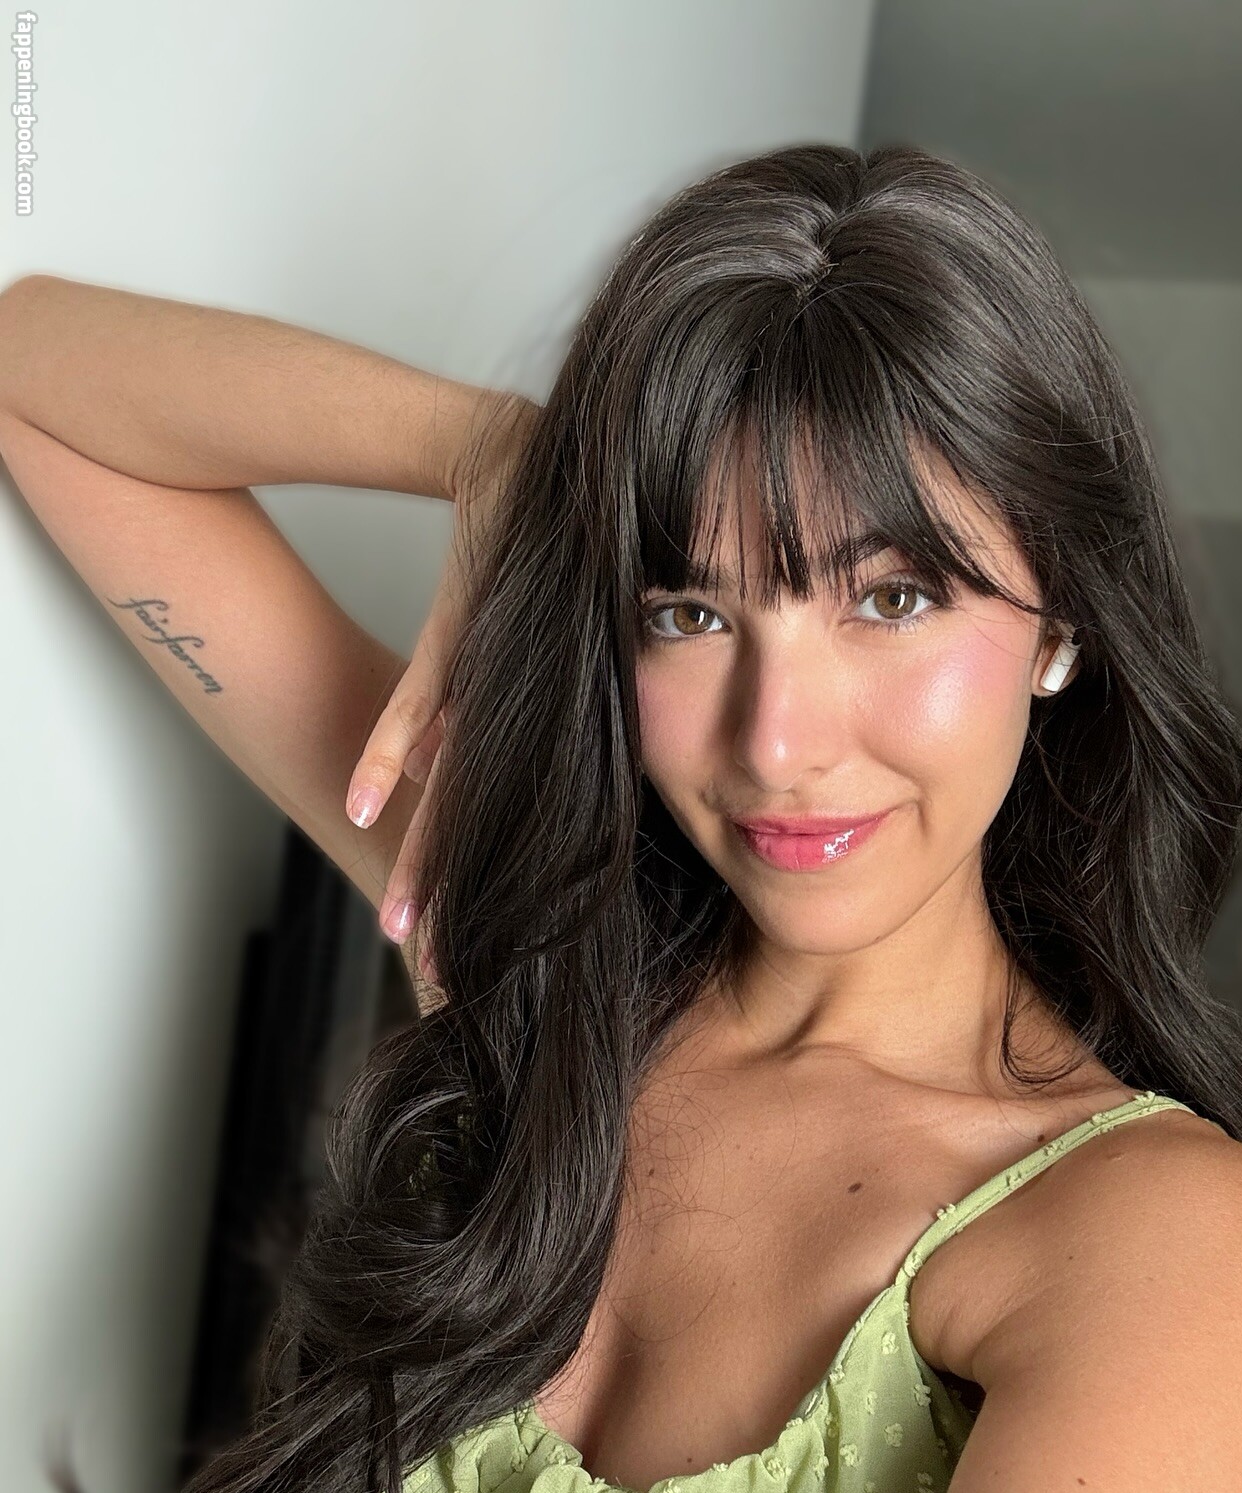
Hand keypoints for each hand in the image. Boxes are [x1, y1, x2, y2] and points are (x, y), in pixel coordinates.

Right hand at [345, 392, 537, 979]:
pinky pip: (426, 694)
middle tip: (440, 974)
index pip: (521, 825)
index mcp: (558, 718)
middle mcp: (532, 703)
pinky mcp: (464, 623)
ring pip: (459, 778)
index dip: (490, 894)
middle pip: (490, 818)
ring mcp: (497, 668)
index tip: (465, 963)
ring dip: (429, 850)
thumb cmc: (521, 551)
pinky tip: (369, 803)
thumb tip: (422, 783)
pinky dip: (393, 742)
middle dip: (457, 897)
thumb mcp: (507, 644)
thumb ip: (469, 717)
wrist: (515, 454)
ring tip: (405, 921)